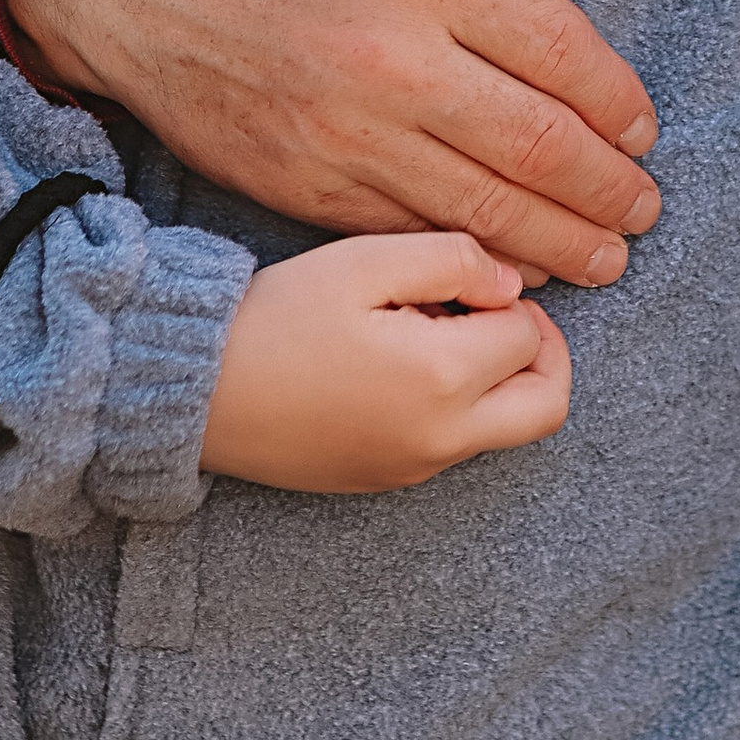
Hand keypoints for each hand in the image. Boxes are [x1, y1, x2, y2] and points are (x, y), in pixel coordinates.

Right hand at [3, 0, 661, 289]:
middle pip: (537, 144)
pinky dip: (472, 256)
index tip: (645, 128)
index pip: (562, 52)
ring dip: (559, 241)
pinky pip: (407, 230)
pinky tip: (514, 269)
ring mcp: (345, 132)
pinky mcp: (301, 181)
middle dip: (607, 188)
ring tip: (606, 258)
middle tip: (644, 209)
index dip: (618, 100)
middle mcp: (395, 61)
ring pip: (482, 206)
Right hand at [199, 229, 570, 489]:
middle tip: (497, 314)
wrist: (194, 391)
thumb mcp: (363, 261)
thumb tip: (512, 284)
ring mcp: (414, 468)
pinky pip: (456, 446)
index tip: (466, 280)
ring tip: (436, 330)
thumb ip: (453, 260)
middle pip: (545, 408)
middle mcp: (440, 439)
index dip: (509, 297)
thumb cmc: (275, 318)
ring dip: (498, 380)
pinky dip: (459, 405)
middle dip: (541, 354)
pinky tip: (403, 363)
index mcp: (441, 379)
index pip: (528, 337)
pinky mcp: (387, 480)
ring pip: (504, 430)